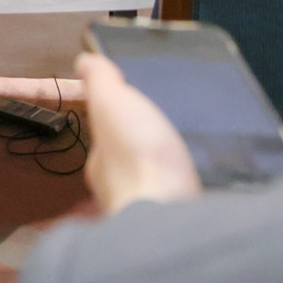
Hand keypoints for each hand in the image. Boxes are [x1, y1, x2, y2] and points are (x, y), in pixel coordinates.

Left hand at [79, 53, 201, 214]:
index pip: (104, 141)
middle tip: (164, 135)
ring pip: (154, 185)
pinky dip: (184, 192)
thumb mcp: (113, 103)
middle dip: (143, 153)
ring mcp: (149, 209)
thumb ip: (101, 82)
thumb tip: (83, 61)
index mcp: (102, 163)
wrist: (170, 216)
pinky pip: (178, 202)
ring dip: (165, 173)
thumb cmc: (137, 159)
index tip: (131, 113)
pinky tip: (198, 184)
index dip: (116, 124)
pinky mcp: (178, 221)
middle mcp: (121, 191)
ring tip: (185, 156)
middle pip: (131, 166)